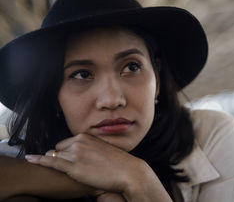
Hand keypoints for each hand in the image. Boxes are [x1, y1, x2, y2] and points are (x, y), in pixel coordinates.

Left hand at [25, 133, 171, 200]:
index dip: (67, 152)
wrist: (128, 172)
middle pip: (59, 148)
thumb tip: (86, 155)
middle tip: (69, 167)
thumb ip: (92, 148)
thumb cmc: (119, 164)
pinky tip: (31, 159)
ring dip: (54, 162)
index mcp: (87, 136)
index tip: (68, 159)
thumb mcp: (104, 150)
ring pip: (55, 156)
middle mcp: (79, 142)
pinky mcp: (73, 167)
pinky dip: (40, 160)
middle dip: (60, 157)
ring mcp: (75, 154)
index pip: (67, 142)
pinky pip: (52, 162)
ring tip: (51, 168)